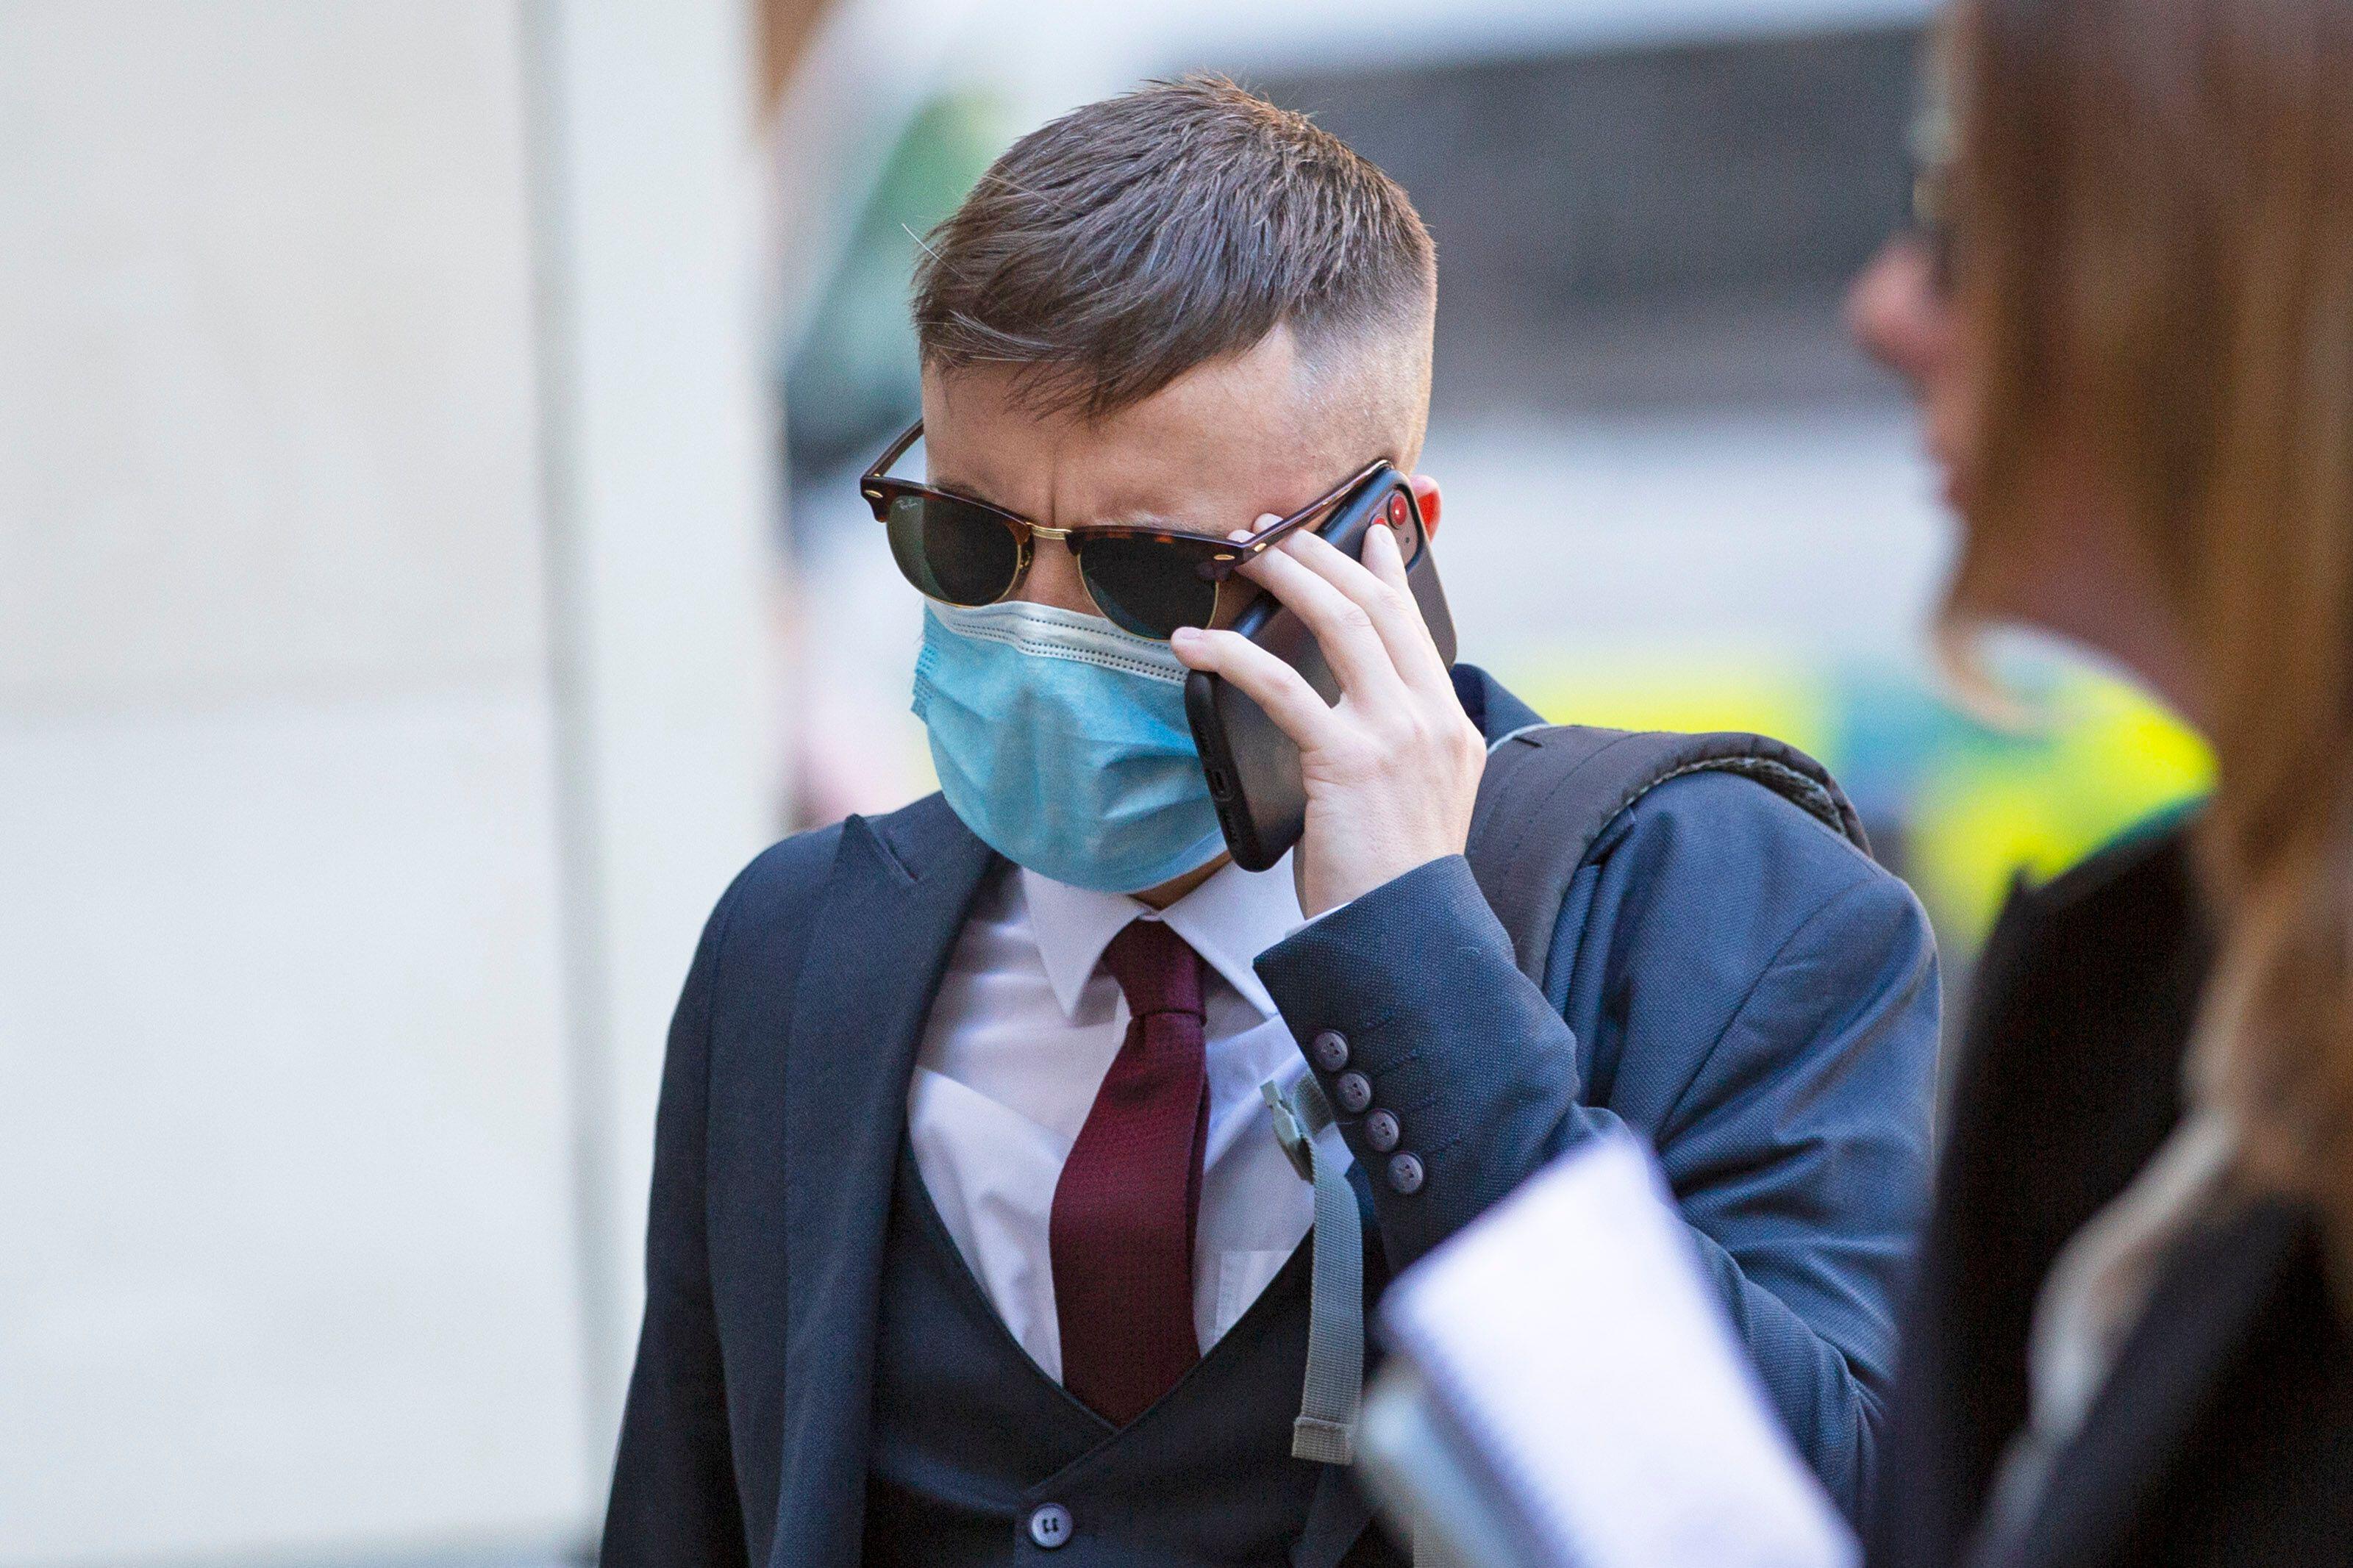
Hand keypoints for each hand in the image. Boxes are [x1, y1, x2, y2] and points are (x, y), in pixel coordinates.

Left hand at [1171, 521, 1484, 916]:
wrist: (1404, 937)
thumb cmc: (1392, 882)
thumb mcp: (1416, 800)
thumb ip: (1398, 749)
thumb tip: (1347, 715)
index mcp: (1449, 725)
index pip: (1416, 625)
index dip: (1388, 569)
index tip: (1367, 529)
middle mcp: (1430, 717)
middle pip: (1375, 606)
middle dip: (1321, 553)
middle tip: (1275, 529)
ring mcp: (1394, 734)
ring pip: (1338, 622)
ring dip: (1283, 577)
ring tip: (1239, 555)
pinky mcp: (1346, 759)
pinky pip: (1279, 685)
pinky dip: (1230, 655)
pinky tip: (1193, 642)